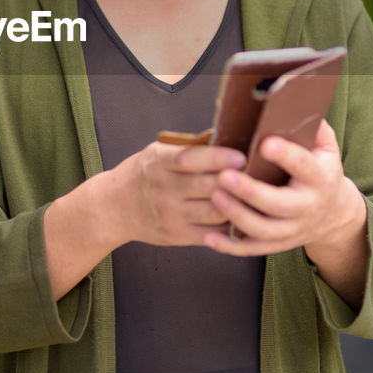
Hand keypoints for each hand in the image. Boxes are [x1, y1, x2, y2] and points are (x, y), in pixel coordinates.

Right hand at [108, 141, 245, 246]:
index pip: (190, 159)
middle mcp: (163, 190)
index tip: (241, 157)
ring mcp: (170, 215)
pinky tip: (242, 215)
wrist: (113, 208)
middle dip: (235, 182)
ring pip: (214, 212)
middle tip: (259, 176)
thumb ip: (189, 148)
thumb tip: (227, 136)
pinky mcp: (177, 236)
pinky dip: (230, 225)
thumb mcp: (157, 152)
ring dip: (238, 205)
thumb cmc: (144, 174)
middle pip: (206, 187)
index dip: (218, 158)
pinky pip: (211, 233)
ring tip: (256, 196)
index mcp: (158, 162)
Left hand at [205, 120, 365, 258]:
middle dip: (251, 192)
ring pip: (263, 230)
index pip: (304, 167)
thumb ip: (312, 126)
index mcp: (320, 178)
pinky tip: (209, 237)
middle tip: (225, 176)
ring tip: (215, 196)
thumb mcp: (325, 147)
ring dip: (237, 216)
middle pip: (279, 204)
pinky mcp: (278, 244)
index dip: (286, 156)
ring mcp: (293, 229)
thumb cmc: (319, 169)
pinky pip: (252, 249)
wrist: (332, 213)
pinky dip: (230, 246)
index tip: (265, 144)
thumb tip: (293, 102)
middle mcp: (307, 207)